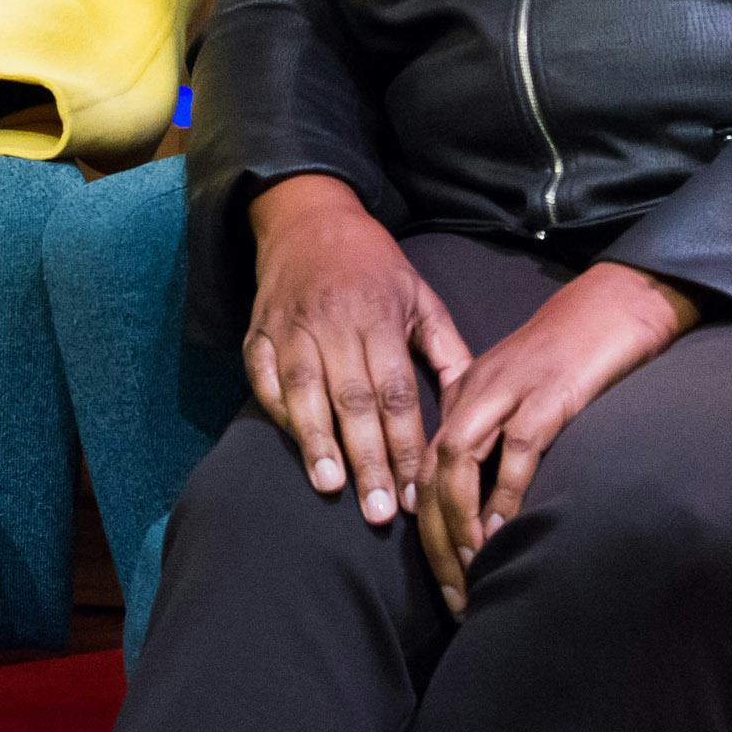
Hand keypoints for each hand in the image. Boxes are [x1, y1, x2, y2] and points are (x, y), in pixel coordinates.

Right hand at [244, 176, 472, 526]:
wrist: (309, 218)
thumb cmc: (375, 268)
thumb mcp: (420, 297)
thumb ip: (446, 351)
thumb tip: (473, 405)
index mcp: (380, 317)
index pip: (396, 392)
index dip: (406, 444)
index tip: (416, 491)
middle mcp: (335, 324)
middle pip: (353, 401)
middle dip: (368, 460)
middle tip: (379, 513)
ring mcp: (292, 328)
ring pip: (305, 393)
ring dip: (318, 444)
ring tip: (331, 488)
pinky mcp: (258, 333)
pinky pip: (265, 379)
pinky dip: (278, 414)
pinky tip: (296, 448)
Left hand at [416, 262, 696, 616]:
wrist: (621, 300)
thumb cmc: (580, 353)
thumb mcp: (526, 393)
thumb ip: (502, 436)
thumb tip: (491, 506)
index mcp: (466, 391)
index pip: (426, 466)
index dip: (427, 528)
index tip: (445, 580)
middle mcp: (476, 389)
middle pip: (431, 470)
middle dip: (435, 540)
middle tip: (453, 597)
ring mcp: (511, 389)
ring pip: (458, 460)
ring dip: (459, 523)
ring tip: (472, 572)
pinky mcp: (550, 392)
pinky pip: (516, 449)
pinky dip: (505, 494)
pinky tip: (506, 531)